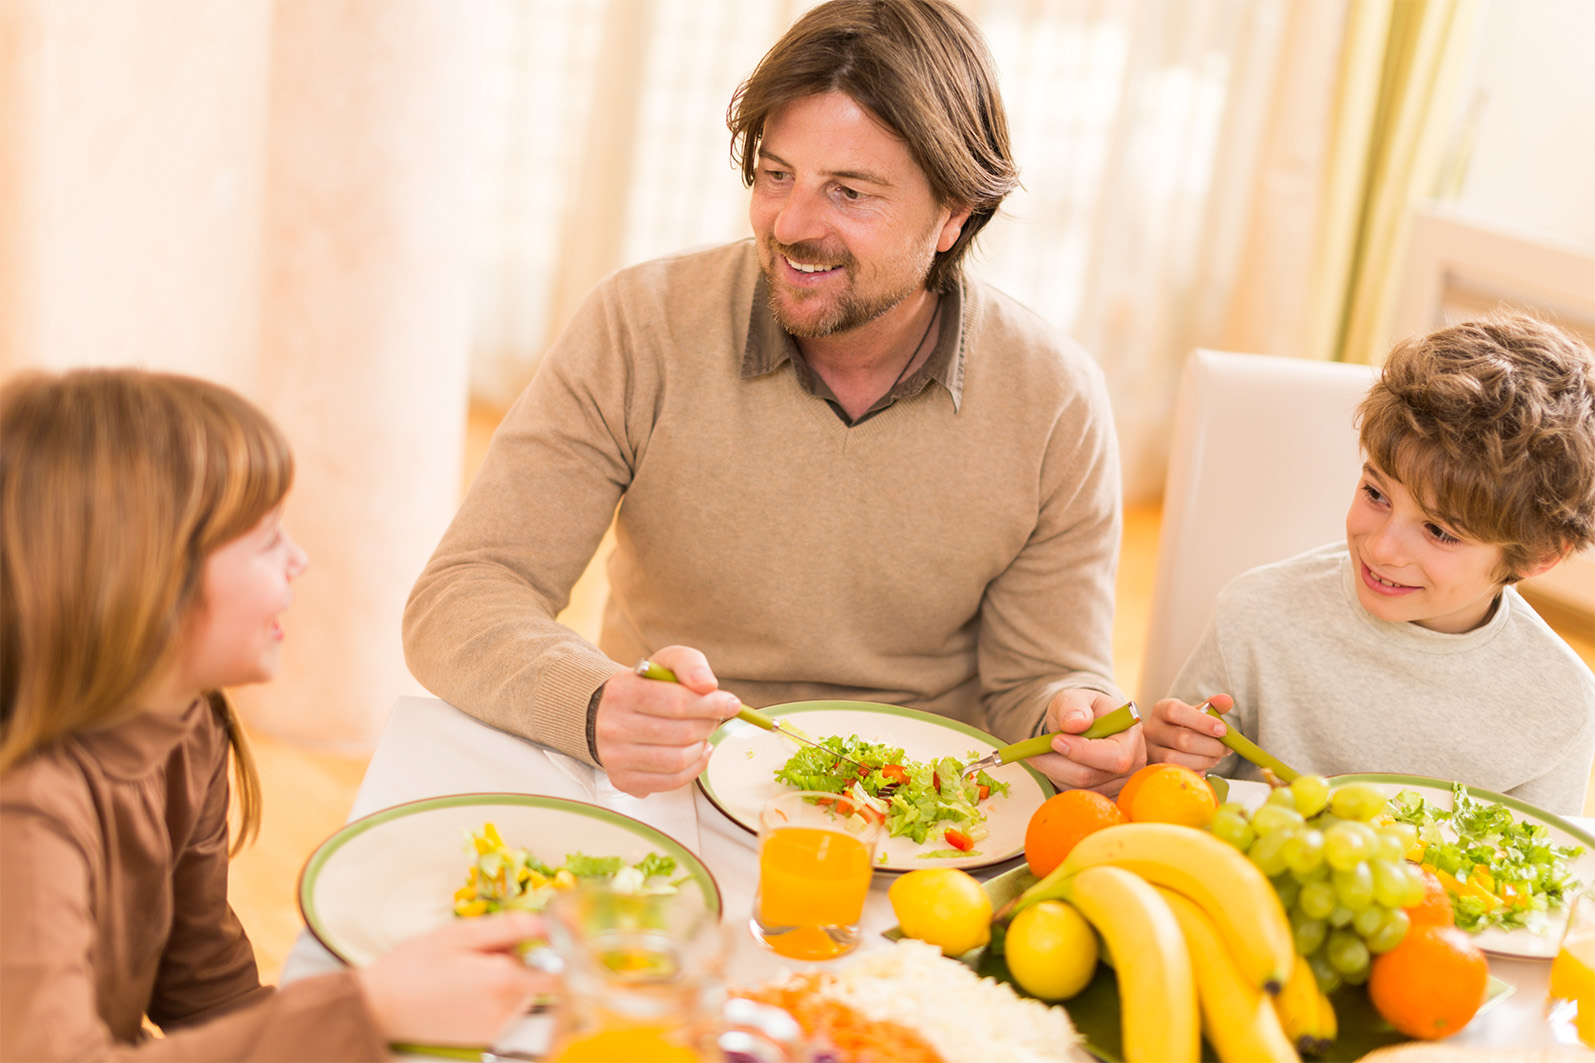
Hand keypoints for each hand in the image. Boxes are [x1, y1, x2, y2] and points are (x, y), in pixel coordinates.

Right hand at [357, 912, 552, 1047]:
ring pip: (522, 993)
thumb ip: (511, 928)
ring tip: (468, 970)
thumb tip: (550, 923)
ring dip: (508, 977)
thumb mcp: (461, 934)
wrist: (377, 1008)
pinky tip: (464, 989)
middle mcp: (506, 1010)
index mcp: (504, 981)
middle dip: (522, 959)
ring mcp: (496, 1028)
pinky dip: (495, 995)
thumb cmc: (414, 966)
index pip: (561, 970)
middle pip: (539, 977)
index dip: (562, 949)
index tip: (552, 934)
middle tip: (485, 949)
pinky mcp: (484, 1038)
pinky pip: (505, 1009)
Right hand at [593, 645, 739, 795]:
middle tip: (713, 718)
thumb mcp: (665, 663)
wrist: (609, 713)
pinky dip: (693, 768)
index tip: (730, 703)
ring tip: (702, 735)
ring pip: (677, 760)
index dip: (710, 704)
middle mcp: (612, 726)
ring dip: (701, 747)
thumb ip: (690, 664)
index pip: (676, 701)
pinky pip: (671, 781)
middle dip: (707, 724)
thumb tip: (708, 685)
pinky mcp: (622, 779)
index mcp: (622, 691)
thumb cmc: (646, 688)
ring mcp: (615, 756)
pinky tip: (696, 753)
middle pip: (681, 732)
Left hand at [1026, 688, 1145, 795]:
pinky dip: (1058, 783)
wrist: (1081, 726)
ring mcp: (1121, 784)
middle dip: (1055, 764)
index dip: (1081, 752)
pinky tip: (1053, 766)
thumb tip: (1075, 722)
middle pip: (1091, 777)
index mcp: (1131, 735)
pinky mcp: (1106, 797)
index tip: (1054, 740)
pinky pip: (1076, 798)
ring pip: (1078, 790)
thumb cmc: (1080, 711)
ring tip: (1044, 754)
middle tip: (1033, 750)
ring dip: (1053, 773)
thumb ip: (1073, 705)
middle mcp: (1133, 763)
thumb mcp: (1073, 698)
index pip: (1114, 756)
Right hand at [1146, 693, 1232, 773]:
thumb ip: (1213, 706)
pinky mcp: (1153, 767)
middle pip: (1181, 739)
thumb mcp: (1196, 713)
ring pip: (1176, 759)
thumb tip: (1227, 700)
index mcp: (1161, 709)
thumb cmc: (1184, 725)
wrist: (1166, 742)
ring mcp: (1149, 750)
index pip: (1176, 711)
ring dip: (1204, 760)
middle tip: (1225, 749)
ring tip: (1216, 757)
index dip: (1201, 721)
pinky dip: (1194, 772)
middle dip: (1210, 746)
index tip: (1222, 730)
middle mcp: (1152, 729)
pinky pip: (1175, 773)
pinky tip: (1204, 767)